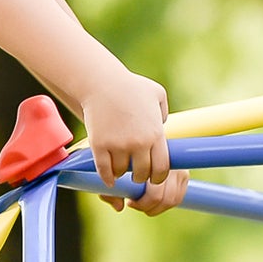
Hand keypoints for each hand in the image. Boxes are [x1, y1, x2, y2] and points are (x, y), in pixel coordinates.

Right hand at [82, 72, 186, 215]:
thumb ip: (163, 112)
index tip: (153, 178)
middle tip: (136, 175)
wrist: (101, 82)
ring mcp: (118, 145)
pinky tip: (109, 179)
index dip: (158, 177)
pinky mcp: (99, 145)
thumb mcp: (157, 94)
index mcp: (155, 134)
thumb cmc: (130, 85)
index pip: (162, 168)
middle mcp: (139, 143)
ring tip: (120, 170)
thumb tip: (161, 125)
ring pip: (121, 172)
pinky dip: (107, 177)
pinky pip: (104, 170)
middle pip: (141, 173)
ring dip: (121, 173)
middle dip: (139, 177)